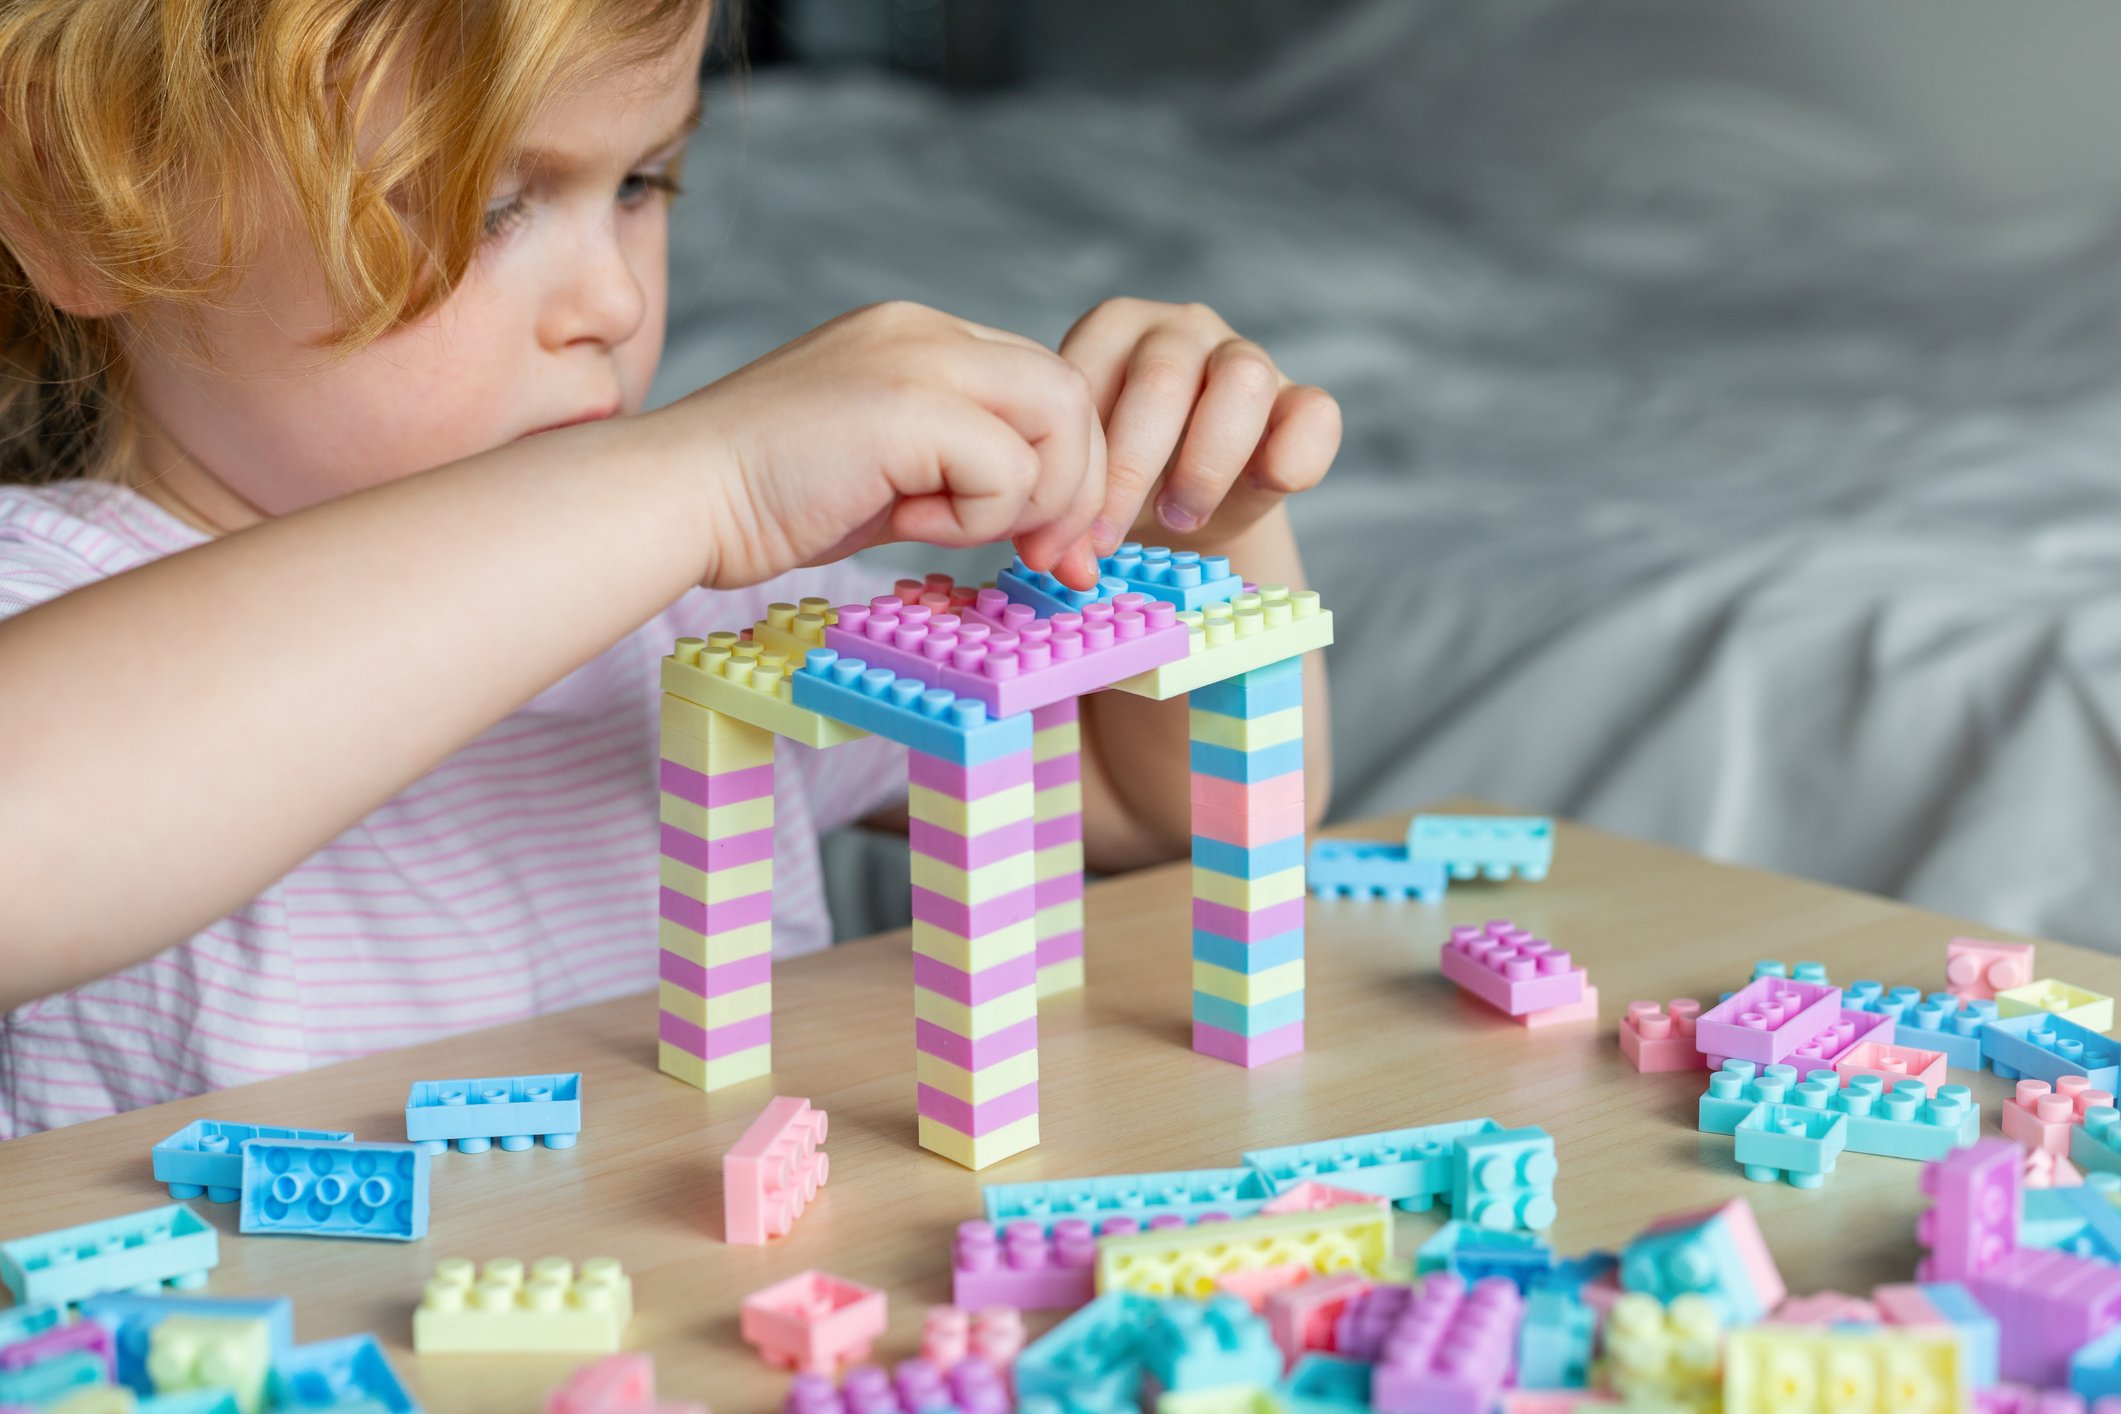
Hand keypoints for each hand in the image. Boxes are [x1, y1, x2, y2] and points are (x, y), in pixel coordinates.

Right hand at [659, 301, 1107, 589]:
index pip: (1043, 385)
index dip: (1067, 468)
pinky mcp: (905, 404)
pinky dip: (978, 516)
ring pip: (1059, 417)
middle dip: (1076, 489)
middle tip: (1044, 558)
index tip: (1049, 545)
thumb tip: (1042, 520)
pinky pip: (1008, 466)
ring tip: (952, 529)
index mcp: (919, 337)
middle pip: (1070, 394)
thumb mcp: (885, 475)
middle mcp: (925, 330)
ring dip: (1031, 499)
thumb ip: (960, 475)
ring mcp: (916, 356)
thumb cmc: (764, 500)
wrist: (675, 497)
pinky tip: (907, 520)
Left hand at [1059, 299, 1339, 554]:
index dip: (1080, 462)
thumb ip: (1070, 501)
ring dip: (1207, 465)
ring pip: (1243, 381)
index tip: (1074, 527)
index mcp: (1111, 330)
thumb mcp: (1084, 478)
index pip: (1090, 376)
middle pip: (1163, 380)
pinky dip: (1295, 459)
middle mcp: (1178, 328)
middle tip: (1113, 537)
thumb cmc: (1120, 480)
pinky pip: (1315, 414)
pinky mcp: (1300, 397)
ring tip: (1181, 519)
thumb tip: (1068, 558)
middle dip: (1133, 470)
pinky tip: (1264, 492)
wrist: (1181, 503)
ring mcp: (1244, 354)